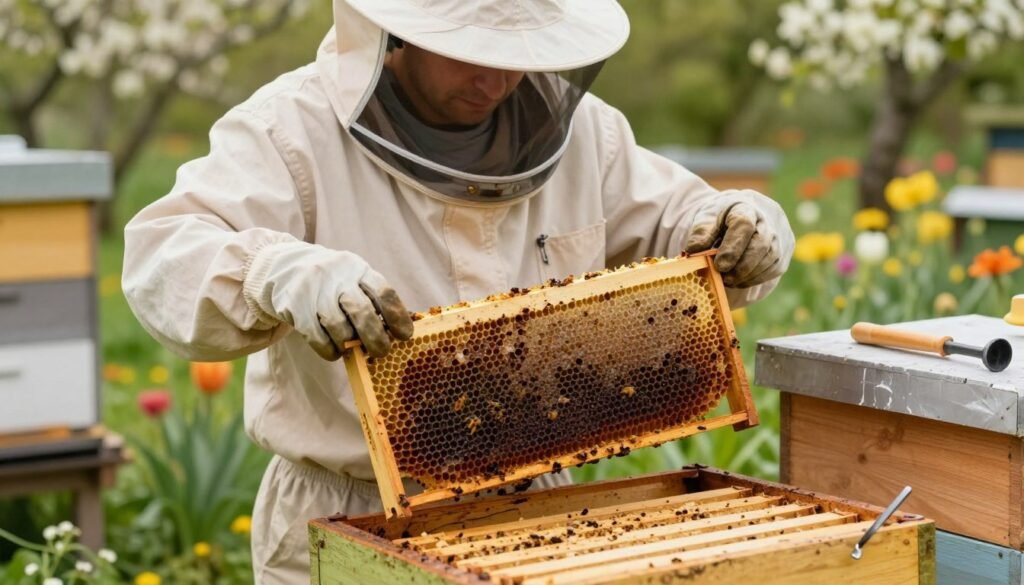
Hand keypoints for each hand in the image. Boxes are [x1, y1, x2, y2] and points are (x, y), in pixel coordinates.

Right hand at [250, 242, 413, 358]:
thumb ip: (372, 298)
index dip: (398, 316)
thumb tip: (396, 332)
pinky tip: (335, 351)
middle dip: (376, 338)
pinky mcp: (296, 308)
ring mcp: (315, 292)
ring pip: (339, 327)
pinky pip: (317, 338)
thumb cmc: (330, 281)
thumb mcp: (352, 278)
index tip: (405, 335)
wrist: (283, 267)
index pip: (384, 292)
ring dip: (350, 345)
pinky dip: (330, 350)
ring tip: (353, 349)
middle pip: (363, 312)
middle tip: (381, 352)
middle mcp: (337, 278)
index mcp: (358, 269)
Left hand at [683, 192, 786, 287]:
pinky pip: (772, 270)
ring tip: (728, 280)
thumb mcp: (707, 217)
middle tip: (723, 278)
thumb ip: (701, 232)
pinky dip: (754, 279)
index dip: (732, 248)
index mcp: (745, 207)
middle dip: (741, 266)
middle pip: (761, 244)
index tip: (719, 265)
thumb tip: (693, 251)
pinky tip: (739, 280)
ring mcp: (780, 237)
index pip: (744, 225)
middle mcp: (768, 220)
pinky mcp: (783, 254)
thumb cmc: (723, 218)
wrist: (745, 215)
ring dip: (747, 275)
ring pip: (769, 260)